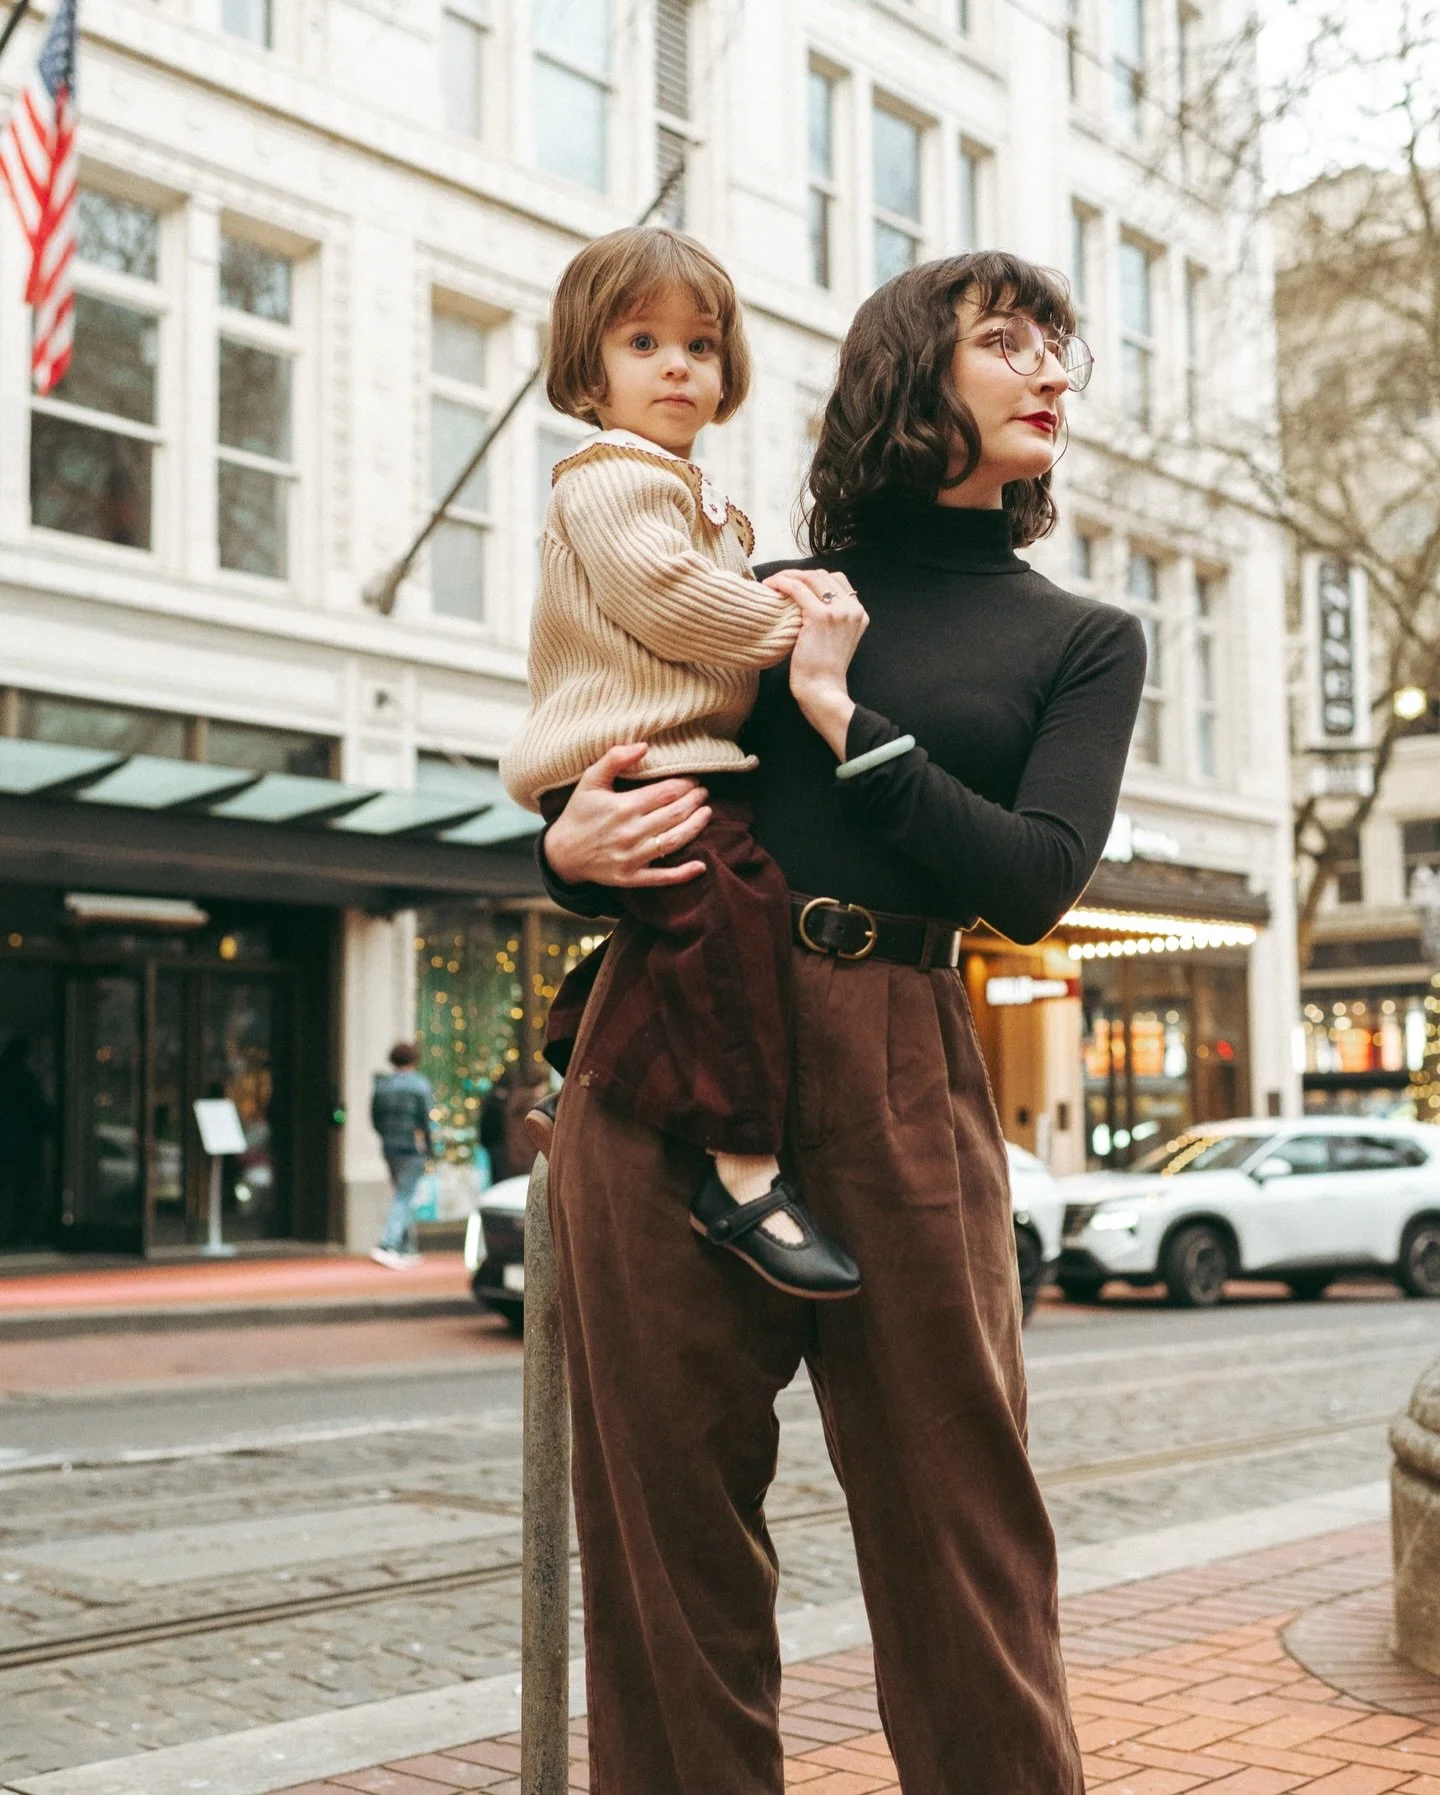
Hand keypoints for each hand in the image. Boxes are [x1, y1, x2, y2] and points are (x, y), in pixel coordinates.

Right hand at [544, 744, 711, 887]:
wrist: (561, 853)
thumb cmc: (579, 813)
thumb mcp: (590, 780)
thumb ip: (614, 759)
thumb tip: (644, 746)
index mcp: (623, 807)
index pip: (666, 792)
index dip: (685, 784)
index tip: (694, 779)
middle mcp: (630, 832)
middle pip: (674, 814)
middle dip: (694, 801)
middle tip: (704, 793)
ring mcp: (631, 857)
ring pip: (673, 841)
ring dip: (695, 827)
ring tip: (707, 813)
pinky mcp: (630, 878)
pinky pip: (662, 877)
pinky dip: (683, 873)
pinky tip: (701, 866)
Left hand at [785, 572, 867, 757]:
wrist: (823, 691)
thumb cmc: (822, 672)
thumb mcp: (835, 641)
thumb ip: (831, 620)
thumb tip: (805, 602)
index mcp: (859, 613)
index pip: (837, 581)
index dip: (812, 578)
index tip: (794, 583)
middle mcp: (853, 609)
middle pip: (823, 575)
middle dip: (798, 574)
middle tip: (778, 582)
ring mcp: (839, 611)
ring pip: (810, 577)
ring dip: (787, 576)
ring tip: (771, 583)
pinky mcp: (821, 615)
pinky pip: (797, 588)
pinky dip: (781, 583)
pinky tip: (769, 587)